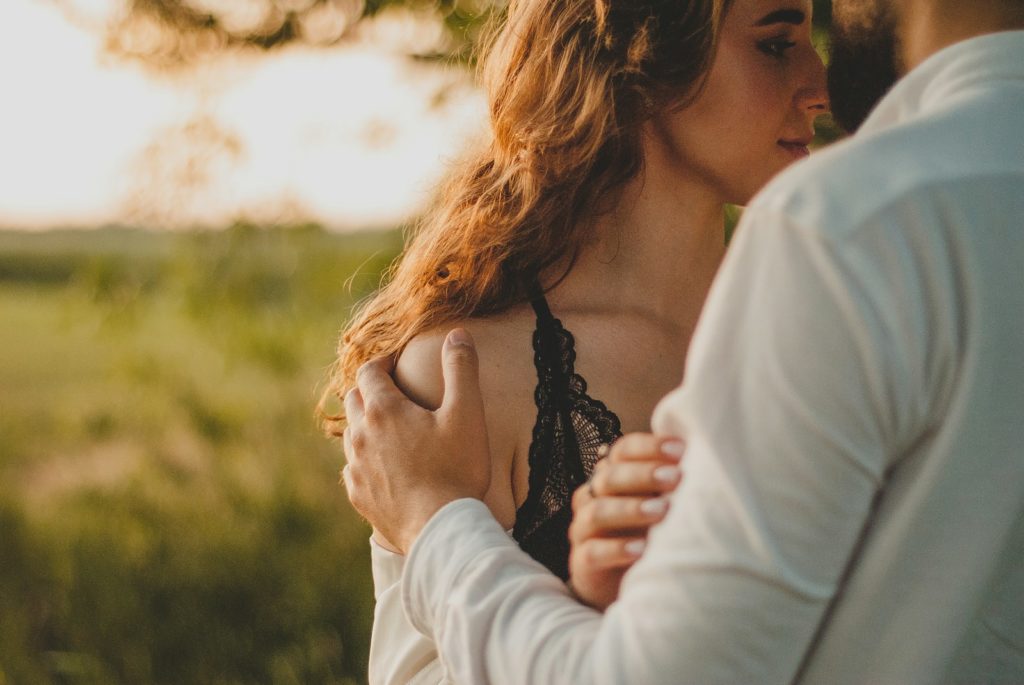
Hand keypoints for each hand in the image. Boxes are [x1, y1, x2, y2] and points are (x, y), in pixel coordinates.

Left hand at [342, 329, 490, 552]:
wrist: (440, 529)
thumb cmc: (457, 469)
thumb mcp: (467, 413)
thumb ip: (461, 369)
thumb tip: (457, 333)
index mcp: (384, 409)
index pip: (368, 371)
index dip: (381, 362)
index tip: (396, 362)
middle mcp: (361, 435)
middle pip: (353, 399)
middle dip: (369, 390)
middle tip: (392, 391)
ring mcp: (356, 467)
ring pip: (351, 434)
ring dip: (366, 424)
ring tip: (390, 429)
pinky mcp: (358, 495)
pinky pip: (353, 468)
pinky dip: (365, 459)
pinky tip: (385, 467)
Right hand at [568, 433, 684, 610]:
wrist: (623, 583)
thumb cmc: (649, 533)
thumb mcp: (661, 503)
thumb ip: (673, 481)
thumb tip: (708, 454)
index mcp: (611, 475)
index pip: (622, 451)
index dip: (649, 448)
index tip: (681, 450)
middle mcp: (592, 497)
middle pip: (609, 477)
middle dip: (644, 475)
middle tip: (676, 478)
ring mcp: (584, 529)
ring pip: (598, 512)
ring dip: (631, 509)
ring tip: (663, 511)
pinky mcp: (582, 561)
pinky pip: (593, 552)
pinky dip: (617, 549)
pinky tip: (641, 550)